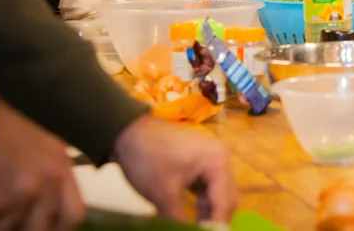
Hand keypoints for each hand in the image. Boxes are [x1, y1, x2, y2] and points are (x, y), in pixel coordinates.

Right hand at [0, 100, 84, 230]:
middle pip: (37, 229)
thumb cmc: (4, 130)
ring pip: (1, 230)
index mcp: (59, 167)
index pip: (72, 214)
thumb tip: (50, 213)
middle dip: (17, 226)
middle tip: (5, 212)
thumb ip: (52, 182)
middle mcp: (41, 182)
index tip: (47, 228)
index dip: (58, 227)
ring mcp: (12, 195)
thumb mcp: (44, 149)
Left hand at [114, 115, 236, 223]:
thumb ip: (180, 220)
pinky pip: (206, 189)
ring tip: (198, 229)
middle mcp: (220, 159)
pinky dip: (201, 205)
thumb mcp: (162, 194)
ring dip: (208, 214)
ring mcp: (210, 160)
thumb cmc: (147, 158)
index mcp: (217, 161)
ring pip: (217, 195)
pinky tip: (192, 220)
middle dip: (216, 220)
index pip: (224, 201)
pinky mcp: (199, 164)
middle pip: (226, 198)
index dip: (217, 225)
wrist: (126, 132)